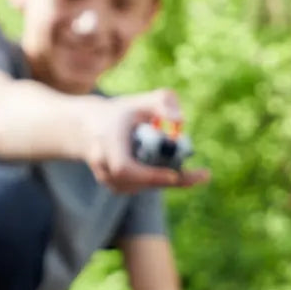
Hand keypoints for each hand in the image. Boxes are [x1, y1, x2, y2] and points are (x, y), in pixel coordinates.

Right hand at [79, 89, 209, 192]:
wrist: (88, 127)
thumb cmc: (121, 113)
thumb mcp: (141, 101)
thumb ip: (163, 102)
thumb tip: (180, 121)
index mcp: (107, 140)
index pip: (124, 167)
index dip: (149, 175)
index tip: (174, 176)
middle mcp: (102, 163)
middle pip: (139, 182)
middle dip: (170, 179)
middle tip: (202, 175)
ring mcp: (107, 178)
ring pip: (144, 185)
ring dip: (167, 177)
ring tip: (184, 167)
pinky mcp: (116, 187)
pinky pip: (143, 188)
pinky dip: (161, 180)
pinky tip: (170, 168)